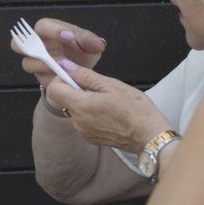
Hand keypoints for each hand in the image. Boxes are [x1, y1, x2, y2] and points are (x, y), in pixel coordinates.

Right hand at [13, 18, 107, 87]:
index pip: (42, 25)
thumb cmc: (82, 54)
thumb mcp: (90, 45)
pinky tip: (62, 77)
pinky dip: (51, 78)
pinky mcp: (40, 76)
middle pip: (17, 43)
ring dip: (43, 66)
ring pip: (27, 63)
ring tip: (60, 67)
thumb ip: (90, 41)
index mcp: (49, 31)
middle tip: (47, 52)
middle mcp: (38, 45)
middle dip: (29, 47)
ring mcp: (36, 62)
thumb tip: (97, 43)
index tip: (68, 36)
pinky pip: (39, 78)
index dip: (53, 30)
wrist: (81, 75)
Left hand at [46, 68, 172, 153]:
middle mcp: (77, 121)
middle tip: (99, 88)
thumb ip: (85, 75)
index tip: (74, 74)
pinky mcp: (90, 138)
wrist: (149, 136)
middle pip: (64, 99)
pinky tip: (109, 112)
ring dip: (85, 101)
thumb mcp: (112, 85)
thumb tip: (67, 66)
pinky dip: (91, 113)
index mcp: (80, 106)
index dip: (62, 78)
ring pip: (75, 109)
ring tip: (108, 101)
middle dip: (76, 89)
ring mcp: (83, 131)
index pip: (54, 89)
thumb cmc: (136, 111)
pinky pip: (83, 120)